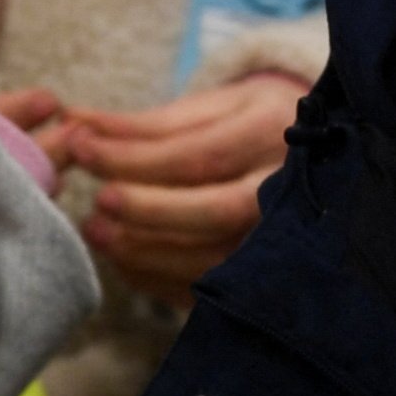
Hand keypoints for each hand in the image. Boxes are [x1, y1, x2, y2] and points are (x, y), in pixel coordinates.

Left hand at [45, 74, 307, 305]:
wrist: (322, 156)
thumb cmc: (251, 124)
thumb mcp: (211, 108)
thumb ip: (144, 123)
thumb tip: (73, 121)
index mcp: (273, 133)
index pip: (198, 156)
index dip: (133, 158)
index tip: (79, 148)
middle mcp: (287, 188)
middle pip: (215, 212)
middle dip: (147, 211)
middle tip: (96, 204)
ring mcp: (283, 238)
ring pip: (214, 258)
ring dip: (146, 251)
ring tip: (96, 231)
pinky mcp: (266, 274)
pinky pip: (210, 287)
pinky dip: (158, 279)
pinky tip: (122, 259)